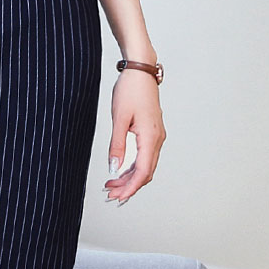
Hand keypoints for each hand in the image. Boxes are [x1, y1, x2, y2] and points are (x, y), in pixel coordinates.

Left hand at [103, 70, 165, 204]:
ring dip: (130, 177)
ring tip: (112, 184)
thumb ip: (116, 145)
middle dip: (128, 186)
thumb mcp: (119, 118)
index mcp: (151, 138)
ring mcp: (156, 136)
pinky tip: (121, 169)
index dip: (130, 188)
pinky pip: (145, 155)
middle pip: (145, 172)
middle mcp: (157, 139)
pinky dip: (133, 165)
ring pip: (145, 165)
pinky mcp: (152, 131)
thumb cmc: (131, 90)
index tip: (117, 197)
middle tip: (110, 194)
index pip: (142, 172)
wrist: (140, 71)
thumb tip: (114, 168)